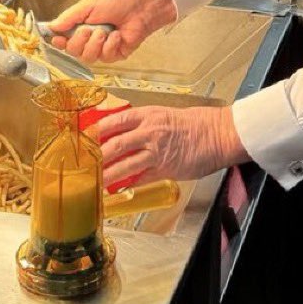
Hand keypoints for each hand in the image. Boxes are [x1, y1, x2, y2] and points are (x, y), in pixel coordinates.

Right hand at [49, 0, 176, 62]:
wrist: (143, 5)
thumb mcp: (90, 4)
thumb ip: (70, 17)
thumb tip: (52, 26)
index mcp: (81, 24)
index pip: (64, 39)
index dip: (58, 41)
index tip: (57, 39)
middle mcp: (90, 37)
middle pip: (73, 52)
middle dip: (79, 41)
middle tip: (88, 29)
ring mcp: (103, 47)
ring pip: (87, 57)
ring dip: (95, 44)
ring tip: (104, 31)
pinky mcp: (116, 54)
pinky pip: (105, 57)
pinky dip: (110, 45)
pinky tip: (117, 35)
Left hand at [94, 103, 247, 185]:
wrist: (218, 134)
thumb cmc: (195, 124)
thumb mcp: (165, 115)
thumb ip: (143, 124)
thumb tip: (122, 133)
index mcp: (148, 115)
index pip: (115, 121)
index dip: (97, 130)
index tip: (85, 137)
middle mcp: (149, 132)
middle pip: (115, 144)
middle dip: (97, 156)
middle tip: (84, 163)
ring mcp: (156, 152)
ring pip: (124, 164)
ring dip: (107, 175)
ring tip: (94, 181)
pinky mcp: (164, 169)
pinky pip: (140, 178)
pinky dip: (127, 184)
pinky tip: (117, 189)